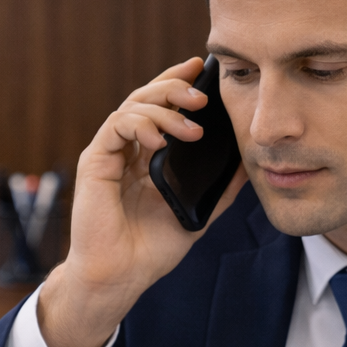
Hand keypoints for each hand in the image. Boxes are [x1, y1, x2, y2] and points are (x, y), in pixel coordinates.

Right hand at [37, 58, 247, 346]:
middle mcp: (127, 148)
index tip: (204, 69)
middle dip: (175, 87)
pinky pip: (116, 126)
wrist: (122, 276)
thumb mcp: (198, 211)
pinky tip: (160, 142)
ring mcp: (110, 153)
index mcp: (148, 155)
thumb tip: (251, 161)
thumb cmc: (152, 249)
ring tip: (191, 127)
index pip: (162, 107)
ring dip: (164, 109)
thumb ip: (221, 187)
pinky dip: (140, 125)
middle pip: (147, 97)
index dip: (180, 82)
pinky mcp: (95, 162)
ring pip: (132, 105)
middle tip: (202, 95)